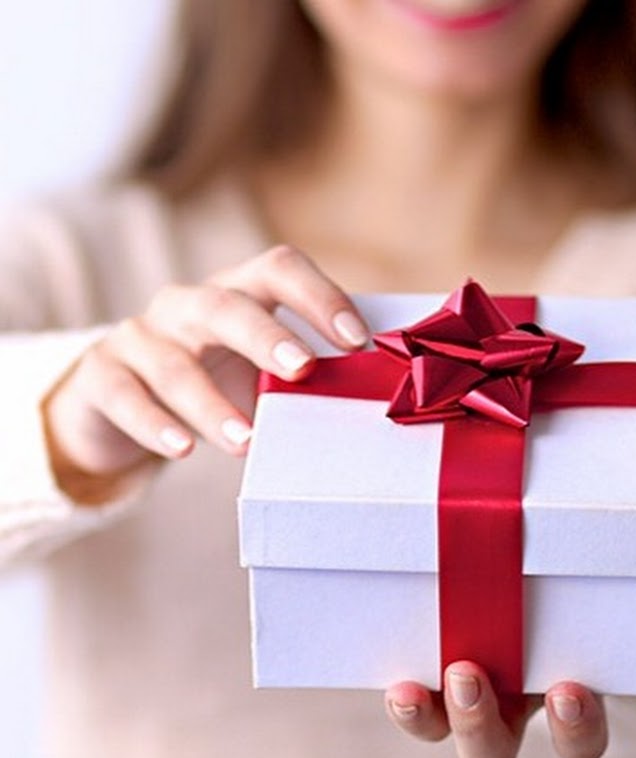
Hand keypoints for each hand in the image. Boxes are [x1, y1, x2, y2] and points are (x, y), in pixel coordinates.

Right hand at [42, 245, 368, 501]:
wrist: (126, 403)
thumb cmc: (216, 382)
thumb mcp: (259, 373)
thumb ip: (304, 376)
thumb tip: (373, 397)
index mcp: (238, 294)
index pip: (279, 270)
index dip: (320, 298)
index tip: (358, 341)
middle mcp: (187, 305)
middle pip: (225, 306)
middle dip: (266, 336)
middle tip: (302, 370)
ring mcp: (139, 336)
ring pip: (173, 364)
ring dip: (213, 405)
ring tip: (248, 442)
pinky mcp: (101, 375)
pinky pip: (124, 397)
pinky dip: (155, 424)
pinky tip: (183, 449)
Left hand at [385, 573, 635, 757]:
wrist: (550, 550)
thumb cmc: (600, 579)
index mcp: (565, 690)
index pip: (577, 738)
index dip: (575, 730)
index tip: (570, 691)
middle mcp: (510, 699)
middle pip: (491, 752)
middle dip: (480, 728)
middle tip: (472, 676)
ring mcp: (465, 677)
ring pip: (438, 727)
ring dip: (426, 716)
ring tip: (413, 685)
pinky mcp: (424, 649)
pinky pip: (404, 681)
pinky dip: (398, 687)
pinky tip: (390, 673)